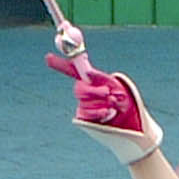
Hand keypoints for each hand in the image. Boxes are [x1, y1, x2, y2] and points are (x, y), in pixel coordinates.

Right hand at [46, 54, 160, 162]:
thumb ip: (101, 78)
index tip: (47, 57)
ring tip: (114, 104)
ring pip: (85, 102)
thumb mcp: (115, 84)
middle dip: (93, 91)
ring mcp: (82, 105)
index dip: (59, 63)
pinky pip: (87, 114)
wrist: (130, 120)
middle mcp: (83, 91)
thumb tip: (89, 73)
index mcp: (89, 79)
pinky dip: (99, 112)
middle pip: (79, 89)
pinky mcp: (83, 118)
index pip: (71, 69)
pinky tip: (108, 113)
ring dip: (102, 102)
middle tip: (107, 93)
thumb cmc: (122, 99)